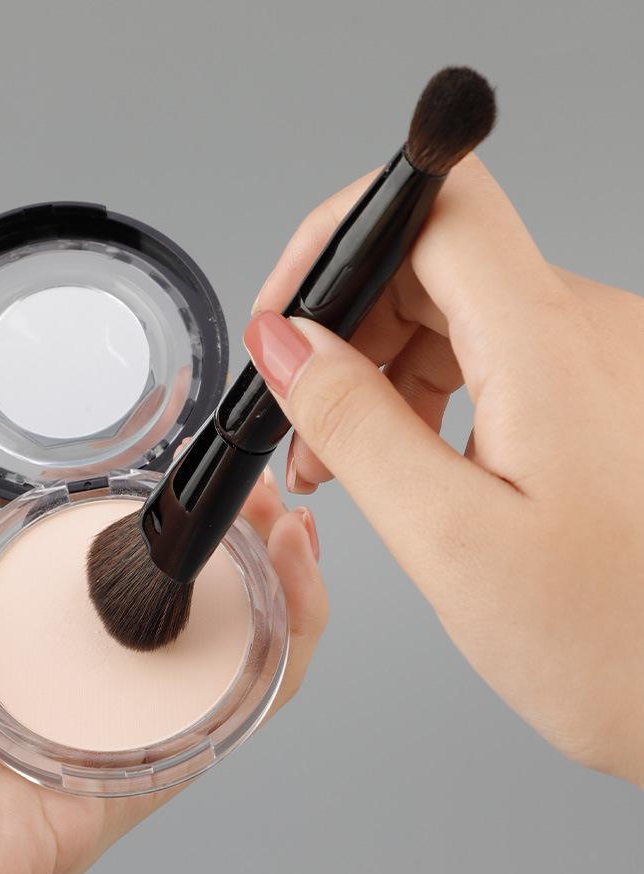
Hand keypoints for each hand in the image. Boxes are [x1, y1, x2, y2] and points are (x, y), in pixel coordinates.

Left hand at [0, 355, 326, 873]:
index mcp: (49, 603)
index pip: (136, 534)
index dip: (179, 491)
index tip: (201, 453)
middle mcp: (105, 646)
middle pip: (201, 573)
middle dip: (245, 518)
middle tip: (255, 477)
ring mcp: (146, 695)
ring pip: (246, 623)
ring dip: (284, 564)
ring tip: (285, 516)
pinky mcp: (180, 744)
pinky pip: (256, 692)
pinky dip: (296, 633)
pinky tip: (297, 575)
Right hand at [246, 154, 643, 784]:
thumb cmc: (614, 644)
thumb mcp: (449, 537)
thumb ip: (355, 424)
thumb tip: (287, 344)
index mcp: (550, 347)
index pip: (436, 204)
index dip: (343, 234)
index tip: (289, 308)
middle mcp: (589, 330)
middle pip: (435, 262)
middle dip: (348, 330)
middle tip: (305, 422)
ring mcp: (602, 360)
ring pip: (460, 314)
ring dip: (384, 371)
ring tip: (347, 463)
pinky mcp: (602, 394)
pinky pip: (497, 357)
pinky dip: (433, 393)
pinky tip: (412, 459)